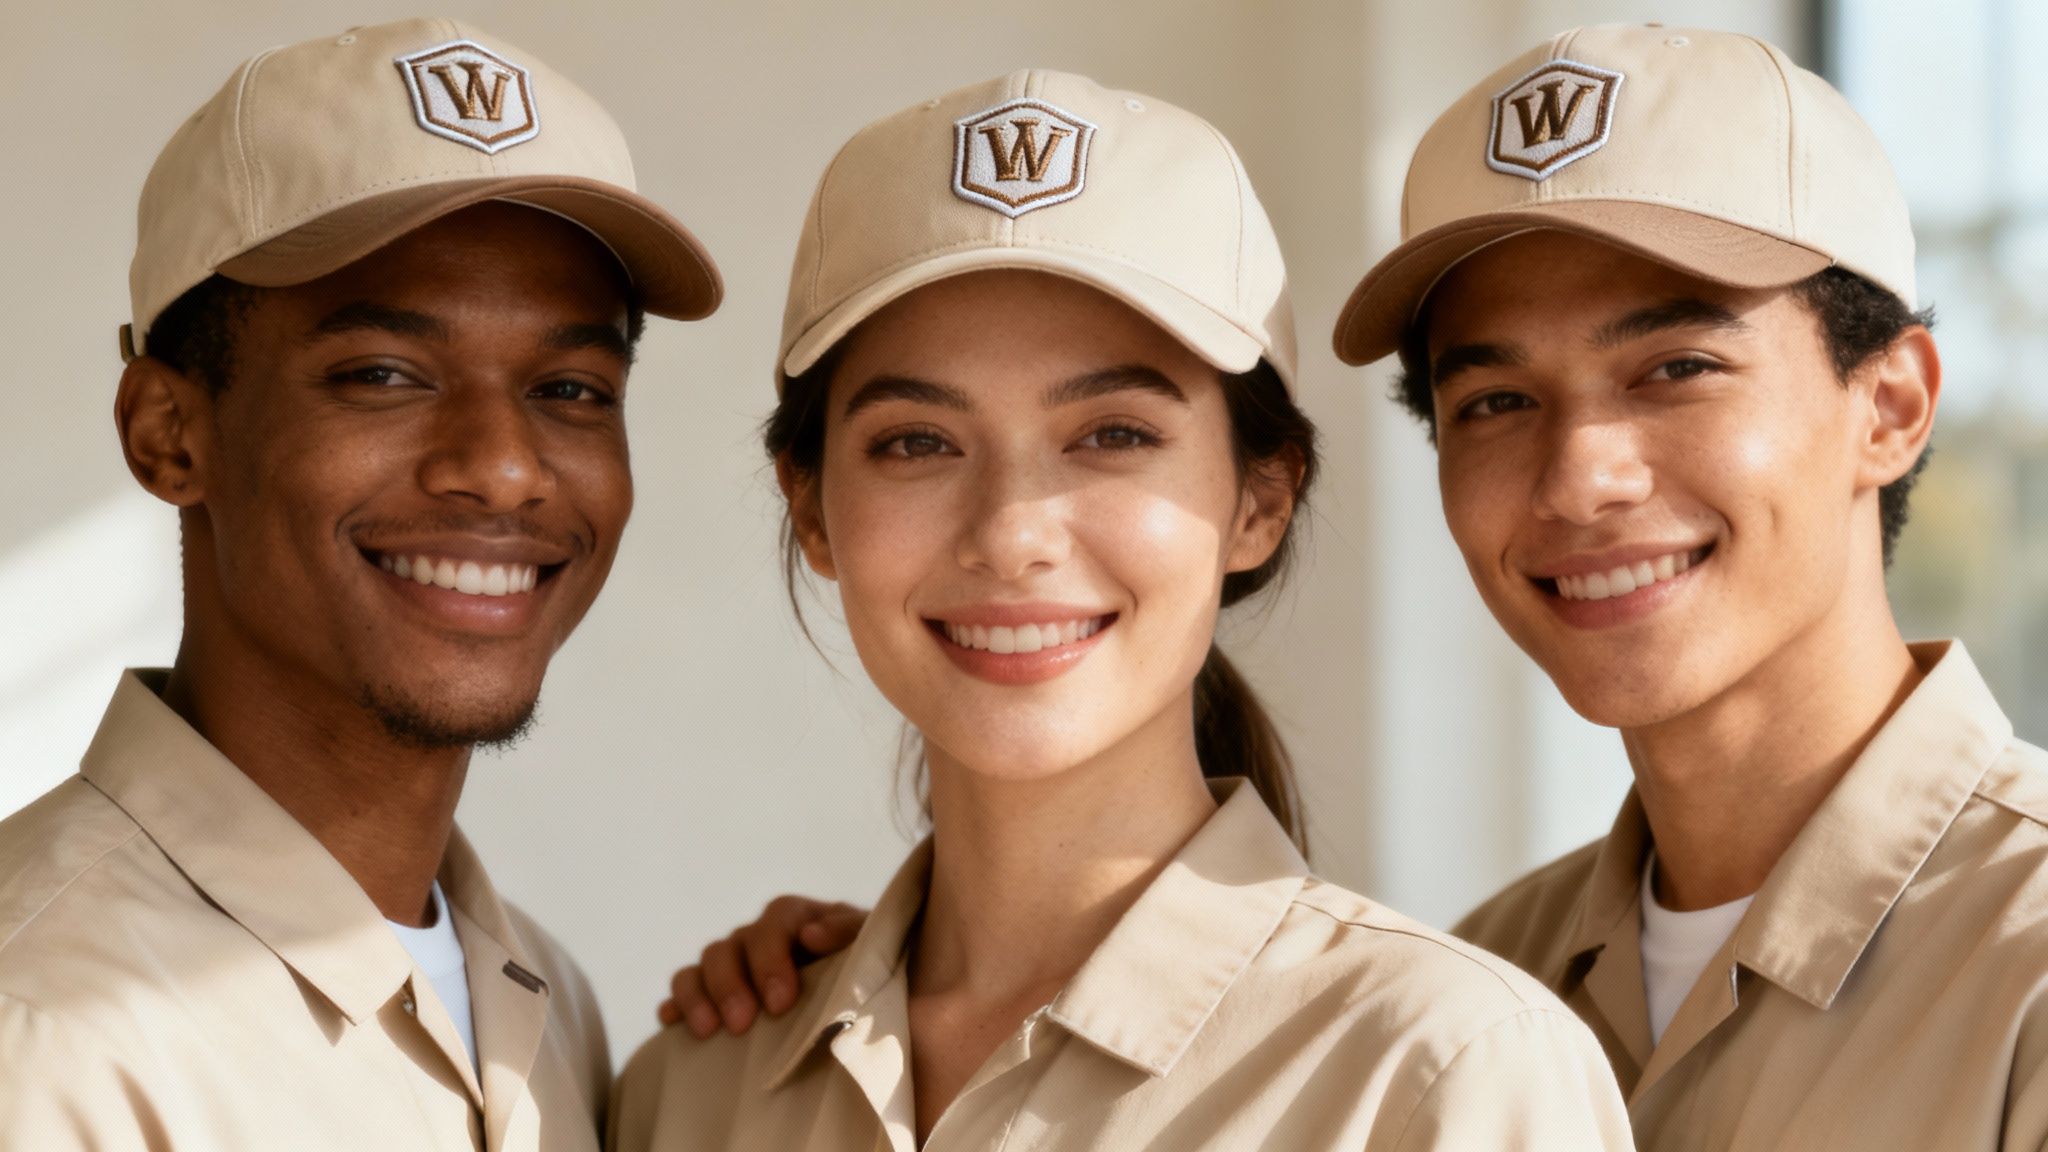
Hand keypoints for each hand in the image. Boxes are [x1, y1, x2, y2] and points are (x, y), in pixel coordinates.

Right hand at [657, 896, 868, 1036]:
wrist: (866, 1006)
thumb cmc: (871, 973)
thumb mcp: (872, 947)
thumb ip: (850, 933)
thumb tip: (811, 935)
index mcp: (798, 920)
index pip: (775, 920)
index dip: (771, 958)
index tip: (781, 1003)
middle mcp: (760, 939)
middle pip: (730, 945)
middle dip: (731, 984)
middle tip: (741, 1024)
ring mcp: (735, 968)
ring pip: (701, 967)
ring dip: (699, 996)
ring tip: (709, 1032)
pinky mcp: (716, 999)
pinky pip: (682, 995)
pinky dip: (676, 1006)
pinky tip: (674, 1026)